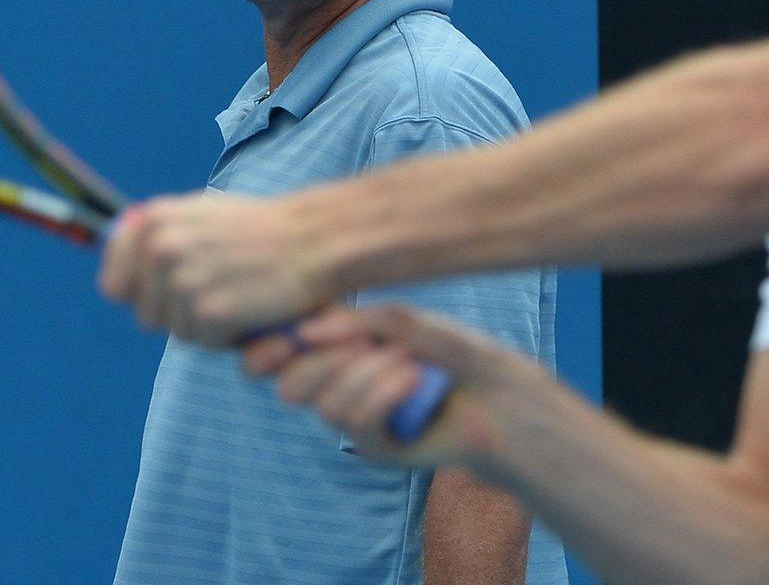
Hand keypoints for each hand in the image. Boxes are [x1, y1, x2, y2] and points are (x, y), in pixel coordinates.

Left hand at [97, 194, 332, 344]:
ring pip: (178, 333)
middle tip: (220, 289)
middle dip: (179, 314)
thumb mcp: (198, 214)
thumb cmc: (261, 230)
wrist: (314, 240)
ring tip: (239, 294)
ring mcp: (182, 281)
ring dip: (207, 325)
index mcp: (152, 221)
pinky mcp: (208, 312)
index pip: (113, 286)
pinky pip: (206, 343)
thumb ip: (158, 238)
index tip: (168, 295)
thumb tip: (117, 277)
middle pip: (146, 316)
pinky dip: (230, 335)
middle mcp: (160, 248)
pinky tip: (251, 307)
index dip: (141, 298)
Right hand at [241, 304, 545, 475]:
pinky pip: (355, 422)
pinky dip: (384, 393)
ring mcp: (356, 420)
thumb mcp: (402, 320)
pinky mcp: (376, 447)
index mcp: (337, 351)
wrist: (500, 394)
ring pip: (325, 404)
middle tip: (365, 343)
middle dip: (320, 362)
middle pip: (289, 386)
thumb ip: (353, 322)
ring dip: (370, 373)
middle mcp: (339, 387)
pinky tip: (414, 379)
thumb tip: (304, 331)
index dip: (268, 349)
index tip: (287, 336)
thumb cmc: (453, 350)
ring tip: (410, 359)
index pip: (279, 356)